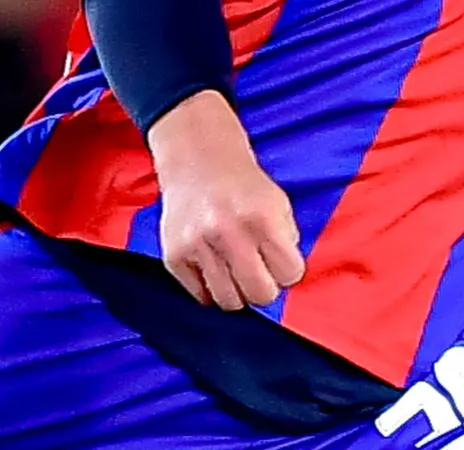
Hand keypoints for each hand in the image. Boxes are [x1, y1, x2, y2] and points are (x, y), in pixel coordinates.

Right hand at [148, 91, 305, 309]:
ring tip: (236, 272)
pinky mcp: (174, 256)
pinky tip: (214, 267)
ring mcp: (197, 245)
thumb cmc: (243, 186)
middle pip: (259, 294)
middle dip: (264, 289)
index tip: (281, 264)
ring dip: (237, 293)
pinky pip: (200, 296)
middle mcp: (228, 232)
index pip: (289, 274)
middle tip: (259, 275)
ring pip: (228, 301)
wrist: (197, 161)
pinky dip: (210, 288)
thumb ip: (286, 240)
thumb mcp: (278, 203)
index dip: (288, 272)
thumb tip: (285, 278)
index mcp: (261, 217)